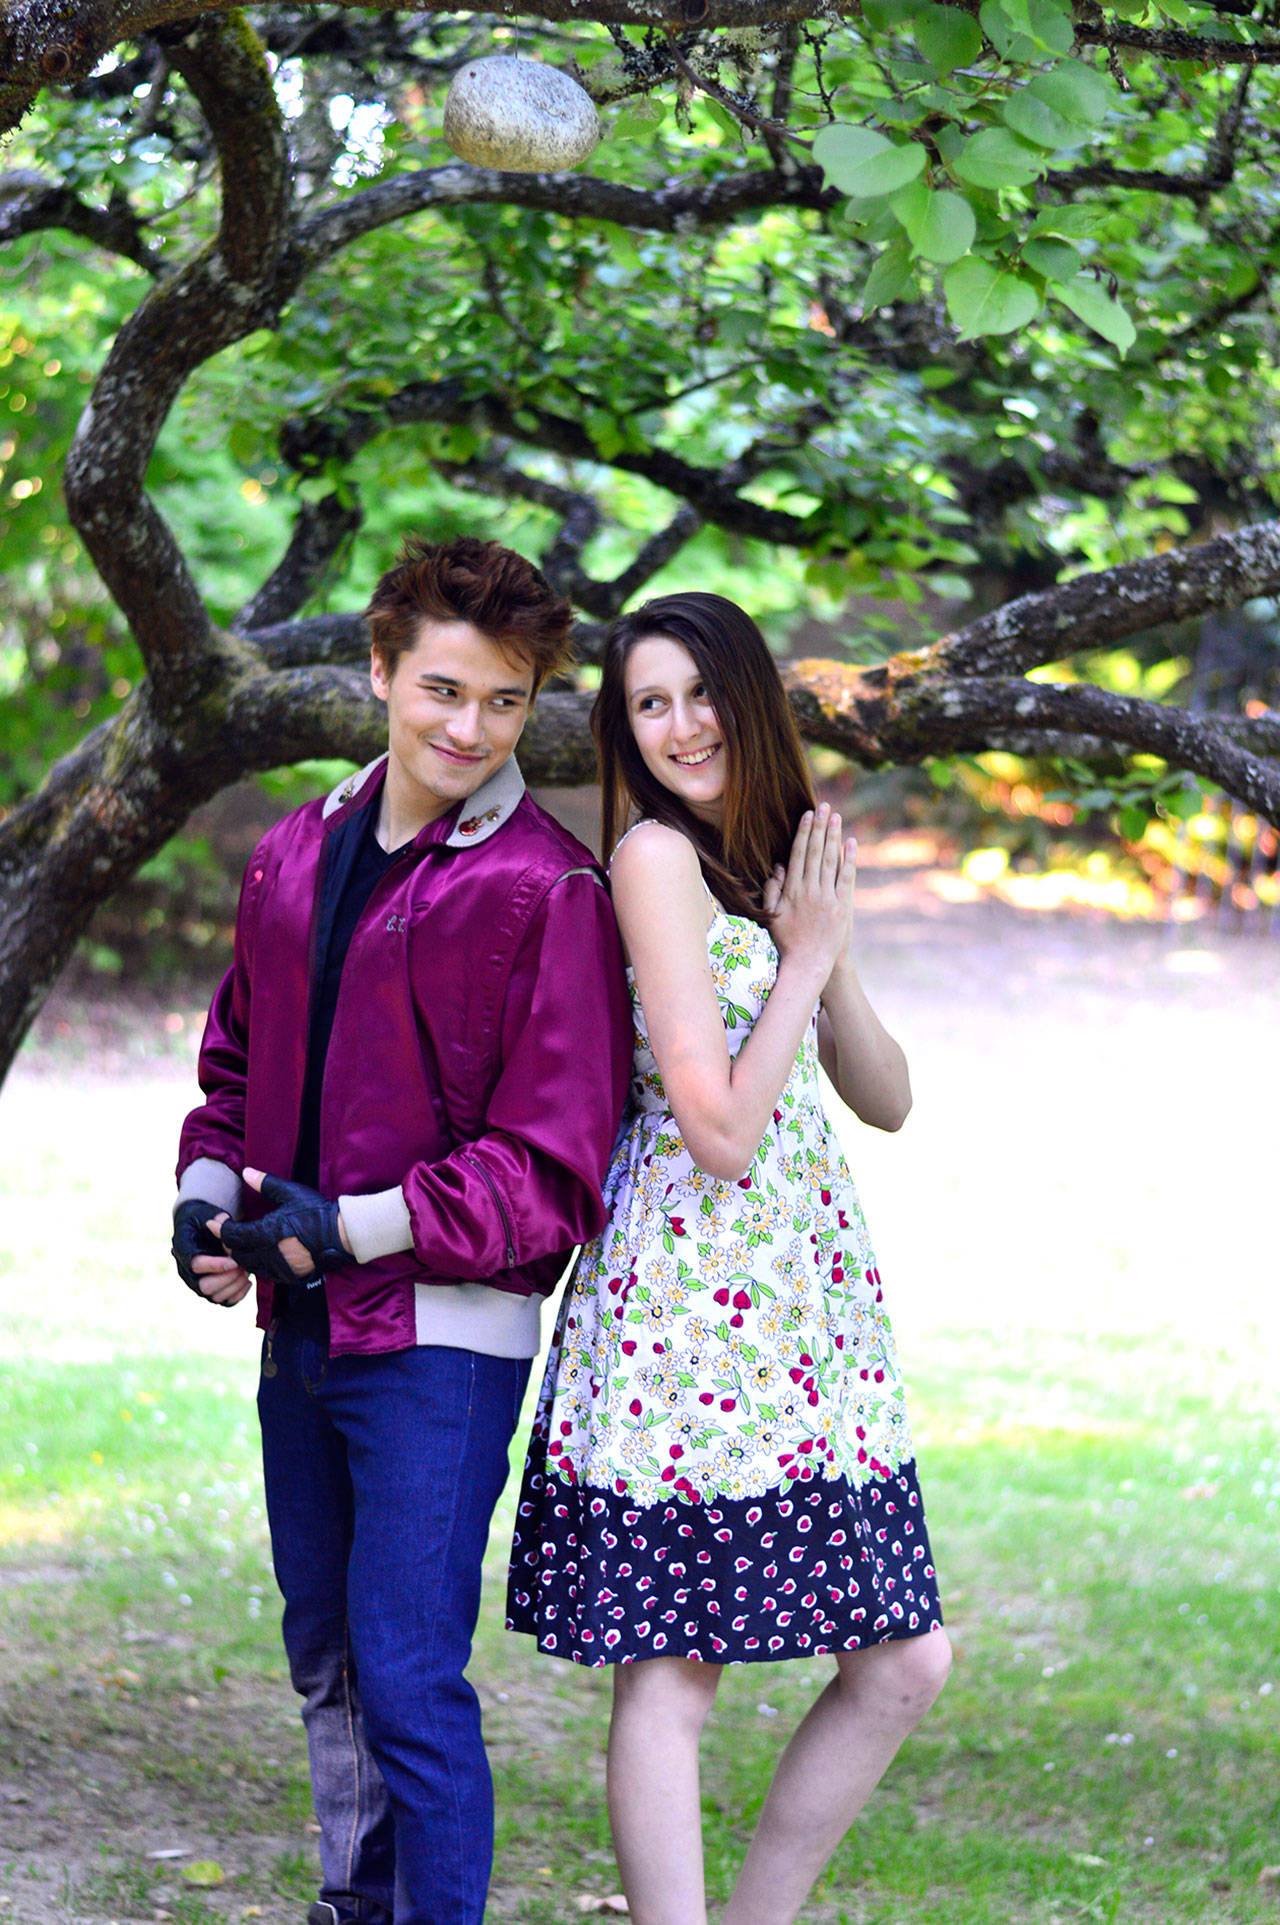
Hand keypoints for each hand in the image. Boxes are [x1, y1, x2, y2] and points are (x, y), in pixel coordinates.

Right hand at [171, 1198, 251, 1306]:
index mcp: (183, 1251)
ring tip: (247, 1271)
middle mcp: (188, 1273)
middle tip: (243, 1265)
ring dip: (234, 1285)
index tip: (234, 1260)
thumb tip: (222, 1219)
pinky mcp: (212, 1291)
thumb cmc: (204, 1218)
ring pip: (215, 1297)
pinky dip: (238, 1295)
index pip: (195, 1265)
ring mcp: (199, 1284)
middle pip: (204, 1287)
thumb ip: (214, 1218)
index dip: (215, 1265)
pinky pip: (225, 1302)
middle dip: (227, 1277)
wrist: (202, 1228)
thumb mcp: (206, 1213)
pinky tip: (248, 1281)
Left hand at [215, 1169, 353, 1289]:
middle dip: (228, 1242)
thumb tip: (246, 1172)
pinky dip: (258, 1263)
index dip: (219, 1228)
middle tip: (228, 1229)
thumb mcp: (290, 1193)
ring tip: (244, 1241)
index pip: (230, 1235)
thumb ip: (265, 1183)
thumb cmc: (316, 1212)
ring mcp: (278, 1268)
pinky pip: (265, 1273)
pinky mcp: (288, 1276)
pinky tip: (262, 1252)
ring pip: (248, 1265)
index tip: (215, 1220)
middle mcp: (268, 1255)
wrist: (341, 1235)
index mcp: (265, 1233)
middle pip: (235, 1253)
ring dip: (242, 1254)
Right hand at [762, 804, 855, 979]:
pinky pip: (846, 877)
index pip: (798, 854)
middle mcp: (809, 890)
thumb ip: (773, 890)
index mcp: (791, 891)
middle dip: (819, 827)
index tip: (807, 815)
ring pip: (830, 860)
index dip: (803, 833)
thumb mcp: (772, 915)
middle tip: (824, 806)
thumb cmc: (787, 942)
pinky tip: (850, 842)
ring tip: (835, 817)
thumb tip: (779, 867)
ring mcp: (827, 898)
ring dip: (833, 836)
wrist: (808, 964)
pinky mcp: (842, 906)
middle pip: (815, 852)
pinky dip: (848, 859)